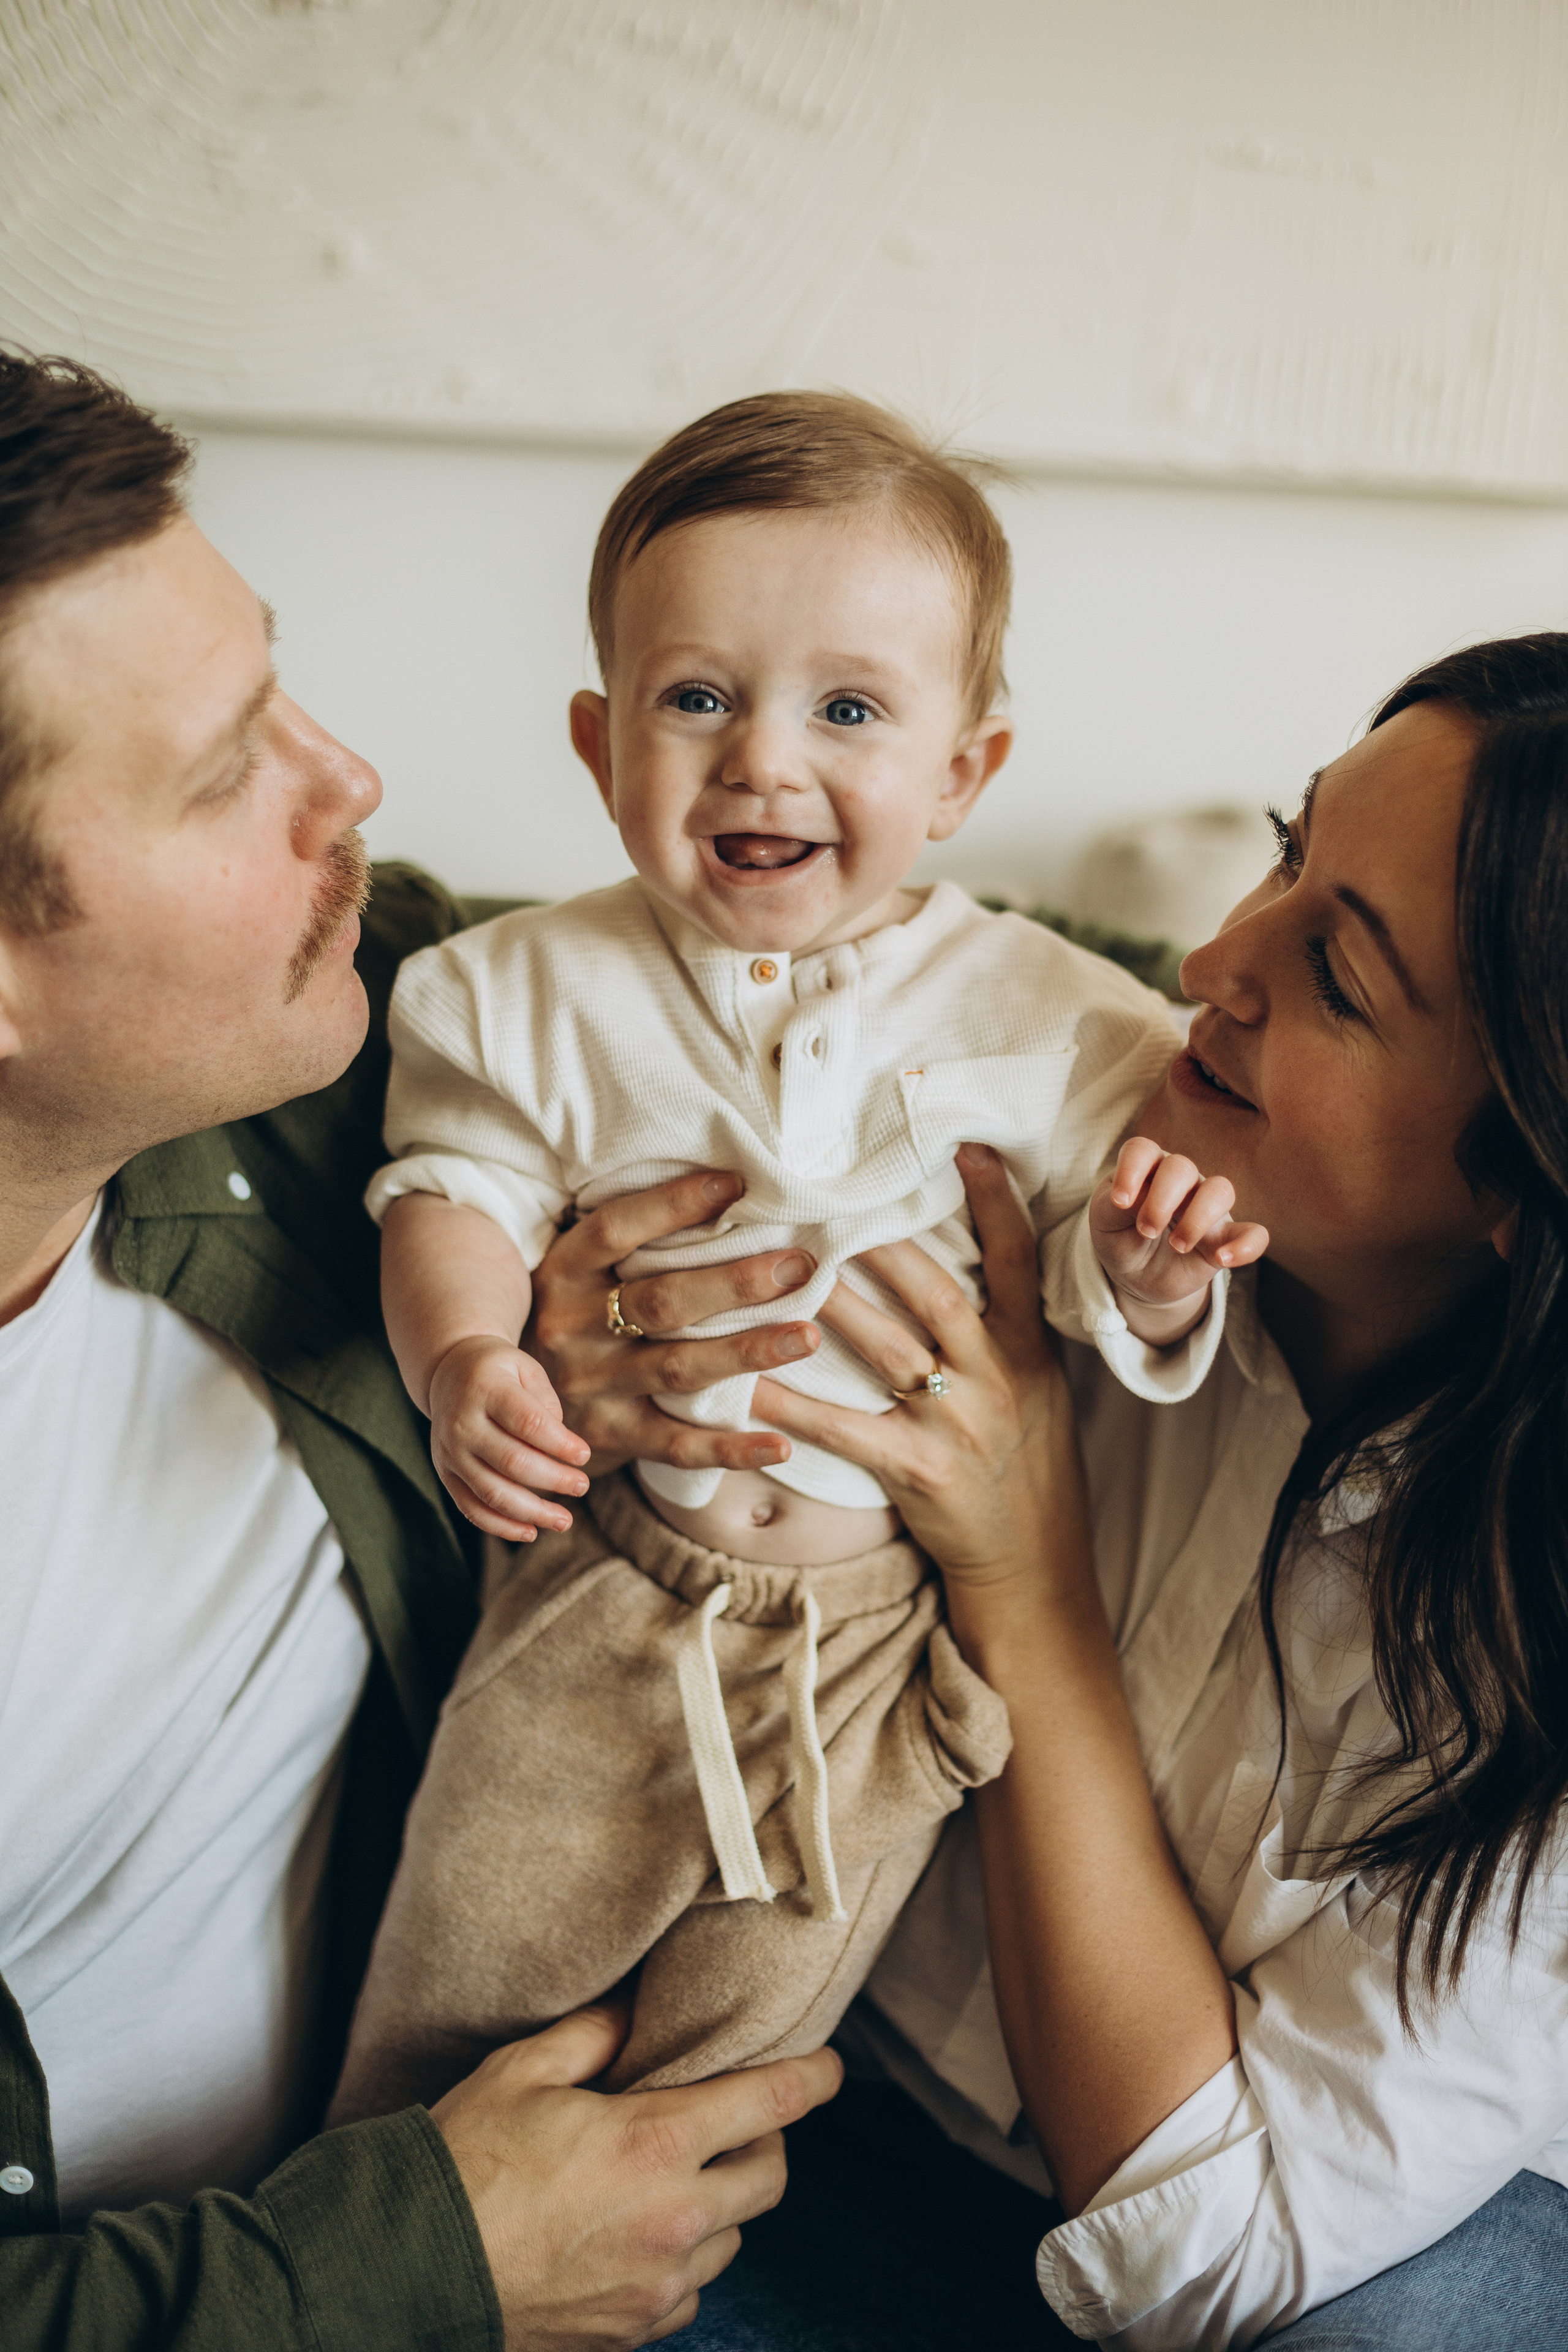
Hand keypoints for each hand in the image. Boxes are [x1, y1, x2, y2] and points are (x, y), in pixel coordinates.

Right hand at [428, 1334, 590, 1541]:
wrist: (448, 1371)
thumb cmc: (500, 1372)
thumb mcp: (525, 1369)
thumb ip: (546, 1403)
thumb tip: (563, 1448)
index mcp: (486, 1390)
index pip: (527, 1423)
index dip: (559, 1444)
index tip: (585, 1455)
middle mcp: (462, 1423)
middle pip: (512, 1463)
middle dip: (553, 1479)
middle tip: (583, 1485)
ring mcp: (450, 1452)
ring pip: (492, 1493)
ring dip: (532, 1513)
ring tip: (564, 1520)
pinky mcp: (446, 1474)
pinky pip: (471, 1508)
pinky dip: (501, 1526)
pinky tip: (531, 1532)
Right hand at [432, 2002, 841, 2350]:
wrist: (409, 2270)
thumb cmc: (463, 2162)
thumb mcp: (524, 2071)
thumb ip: (593, 2036)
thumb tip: (633, 2016)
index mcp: (657, 2143)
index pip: (771, 2103)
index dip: (813, 2079)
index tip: (829, 2068)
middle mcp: (675, 2219)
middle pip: (771, 2177)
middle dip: (766, 2141)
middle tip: (734, 2119)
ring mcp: (657, 2283)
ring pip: (734, 2239)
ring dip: (723, 2204)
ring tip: (678, 2178)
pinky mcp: (633, 2331)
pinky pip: (691, 2293)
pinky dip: (685, 2262)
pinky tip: (644, 2236)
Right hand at [528, 1170, 821, 1475]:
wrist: (516, 1404)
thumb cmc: (576, 1315)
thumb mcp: (581, 1272)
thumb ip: (634, 1243)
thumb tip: (728, 1190)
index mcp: (563, 1273)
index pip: (616, 1229)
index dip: (674, 1204)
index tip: (738, 1184)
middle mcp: (571, 1328)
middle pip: (660, 1301)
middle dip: (734, 1283)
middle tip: (798, 1266)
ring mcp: (591, 1387)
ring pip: (677, 1367)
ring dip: (747, 1353)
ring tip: (808, 1336)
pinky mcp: (611, 1438)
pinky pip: (677, 1446)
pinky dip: (731, 1449)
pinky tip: (781, 1446)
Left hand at [755, 1144, 1090, 1599]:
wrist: (1033, 1561)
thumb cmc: (1025, 1462)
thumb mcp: (1034, 1386)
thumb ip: (1000, 1328)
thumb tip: (961, 1255)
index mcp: (1026, 1350)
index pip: (1018, 1261)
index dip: (996, 1203)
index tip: (968, 1146)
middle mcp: (997, 1378)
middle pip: (936, 1294)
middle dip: (883, 1245)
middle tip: (828, 1196)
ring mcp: (958, 1425)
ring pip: (887, 1349)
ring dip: (831, 1303)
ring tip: (778, 1261)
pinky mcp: (919, 1471)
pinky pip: (845, 1429)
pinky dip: (793, 1406)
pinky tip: (745, 1385)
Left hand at [1091, 1136, 1267, 1344]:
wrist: (1136, 1277)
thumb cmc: (1119, 1239)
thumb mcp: (1104, 1224)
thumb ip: (1112, 1207)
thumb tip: (1132, 1199)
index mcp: (1145, 1170)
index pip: (1142, 1150)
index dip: (1130, 1169)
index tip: (1118, 1203)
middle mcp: (1180, 1181)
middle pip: (1181, 1167)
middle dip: (1161, 1199)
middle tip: (1145, 1230)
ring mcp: (1206, 1207)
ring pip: (1220, 1189)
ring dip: (1197, 1217)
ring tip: (1177, 1245)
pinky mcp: (1225, 1238)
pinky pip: (1254, 1234)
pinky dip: (1245, 1246)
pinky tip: (1223, 1259)